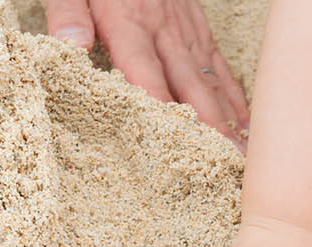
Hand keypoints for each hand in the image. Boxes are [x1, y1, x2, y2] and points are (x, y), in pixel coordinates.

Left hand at [44, 0, 250, 146]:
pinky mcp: (197, 26)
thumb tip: (70, 47)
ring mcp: (186, 29)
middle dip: (207, 128)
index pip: (144, 70)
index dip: (158, 105)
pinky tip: (243, 123)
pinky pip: (218, 65)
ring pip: (209, 80)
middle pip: (189, 85)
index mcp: (130, 21)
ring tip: (240, 157)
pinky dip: (233, 96)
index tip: (169, 140)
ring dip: (226, 120)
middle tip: (222, 165)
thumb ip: (68, 12)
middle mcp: (164, 29)